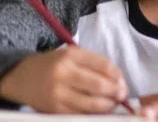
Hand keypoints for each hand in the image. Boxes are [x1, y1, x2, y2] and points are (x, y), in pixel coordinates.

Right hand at [0, 47, 126, 113]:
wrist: (23, 78)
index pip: (104, 66)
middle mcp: (63, 74)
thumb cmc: (54, 65)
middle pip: (100, 85)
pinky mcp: (55, 110)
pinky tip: (98, 109)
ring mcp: (58, 93)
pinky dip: (95, 113)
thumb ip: (96, 64)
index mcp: (70, 56)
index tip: (122, 81)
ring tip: (112, 103)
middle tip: (122, 94)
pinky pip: (82, 114)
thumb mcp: (72, 56)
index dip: (118, 76)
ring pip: (93, 104)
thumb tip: (120, 81)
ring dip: (109, 105)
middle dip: (117, 91)